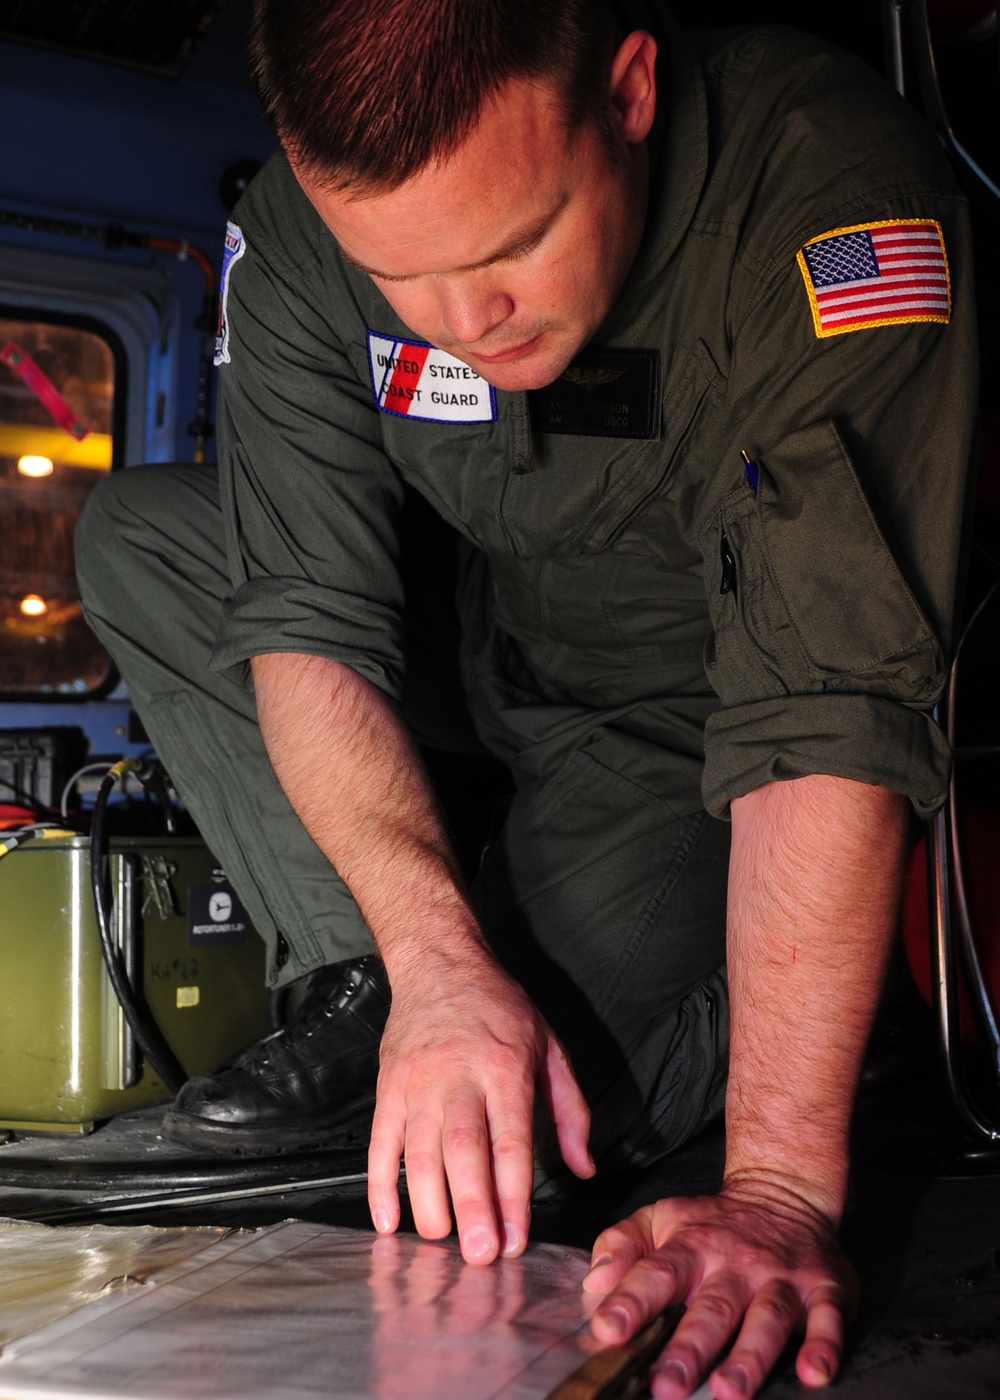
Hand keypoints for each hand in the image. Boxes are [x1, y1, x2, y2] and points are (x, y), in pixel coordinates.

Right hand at [367, 945, 593, 1265]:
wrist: (439, 962)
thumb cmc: (499, 1007)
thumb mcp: (550, 1045)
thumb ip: (570, 1109)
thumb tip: (583, 1167)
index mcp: (505, 1068)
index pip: (511, 1140)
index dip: (514, 1194)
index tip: (517, 1237)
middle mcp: (459, 1077)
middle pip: (464, 1150)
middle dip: (473, 1207)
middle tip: (480, 1254)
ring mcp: (417, 1083)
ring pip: (418, 1152)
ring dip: (429, 1203)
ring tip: (442, 1243)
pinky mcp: (387, 1086)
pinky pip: (379, 1142)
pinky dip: (379, 1185)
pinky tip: (389, 1221)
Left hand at [582, 1176, 857, 1398]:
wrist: (785, 1191)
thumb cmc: (714, 1222)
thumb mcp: (661, 1219)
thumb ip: (621, 1245)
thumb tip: (594, 1283)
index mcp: (691, 1247)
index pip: (656, 1274)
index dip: (631, 1301)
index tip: (607, 1329)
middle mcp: (736, 1264)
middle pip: (712, 1308)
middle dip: (689, 1347)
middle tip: (666, 1385)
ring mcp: (781, 1277)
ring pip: (766, 1317)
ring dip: (749, 1356)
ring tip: (729, 1391)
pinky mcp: (824, 1288)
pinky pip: (828, 1318)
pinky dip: (823, 1345)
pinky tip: (814, 1372)